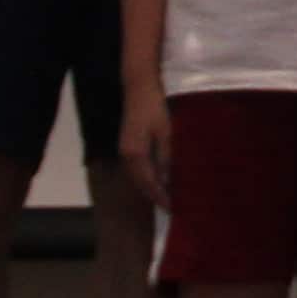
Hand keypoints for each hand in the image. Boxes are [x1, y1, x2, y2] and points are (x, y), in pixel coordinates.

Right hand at [116, 87, 171, 211]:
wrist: (139, 88)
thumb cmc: (155, 108)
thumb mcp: (166, 132)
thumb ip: (166, 157)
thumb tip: (168, 180)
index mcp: (135, 154)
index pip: (148, 183)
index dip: (160, 196)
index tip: (171, 208)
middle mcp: (126, 156)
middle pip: (140, 183)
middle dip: (154, 196)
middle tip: (170, 207)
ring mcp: (125, 151)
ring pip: (137, 177)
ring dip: (150, 188)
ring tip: (166, 197)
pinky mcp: (127, 146)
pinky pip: (137, 169)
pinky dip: (146, 177)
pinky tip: (158, 179)